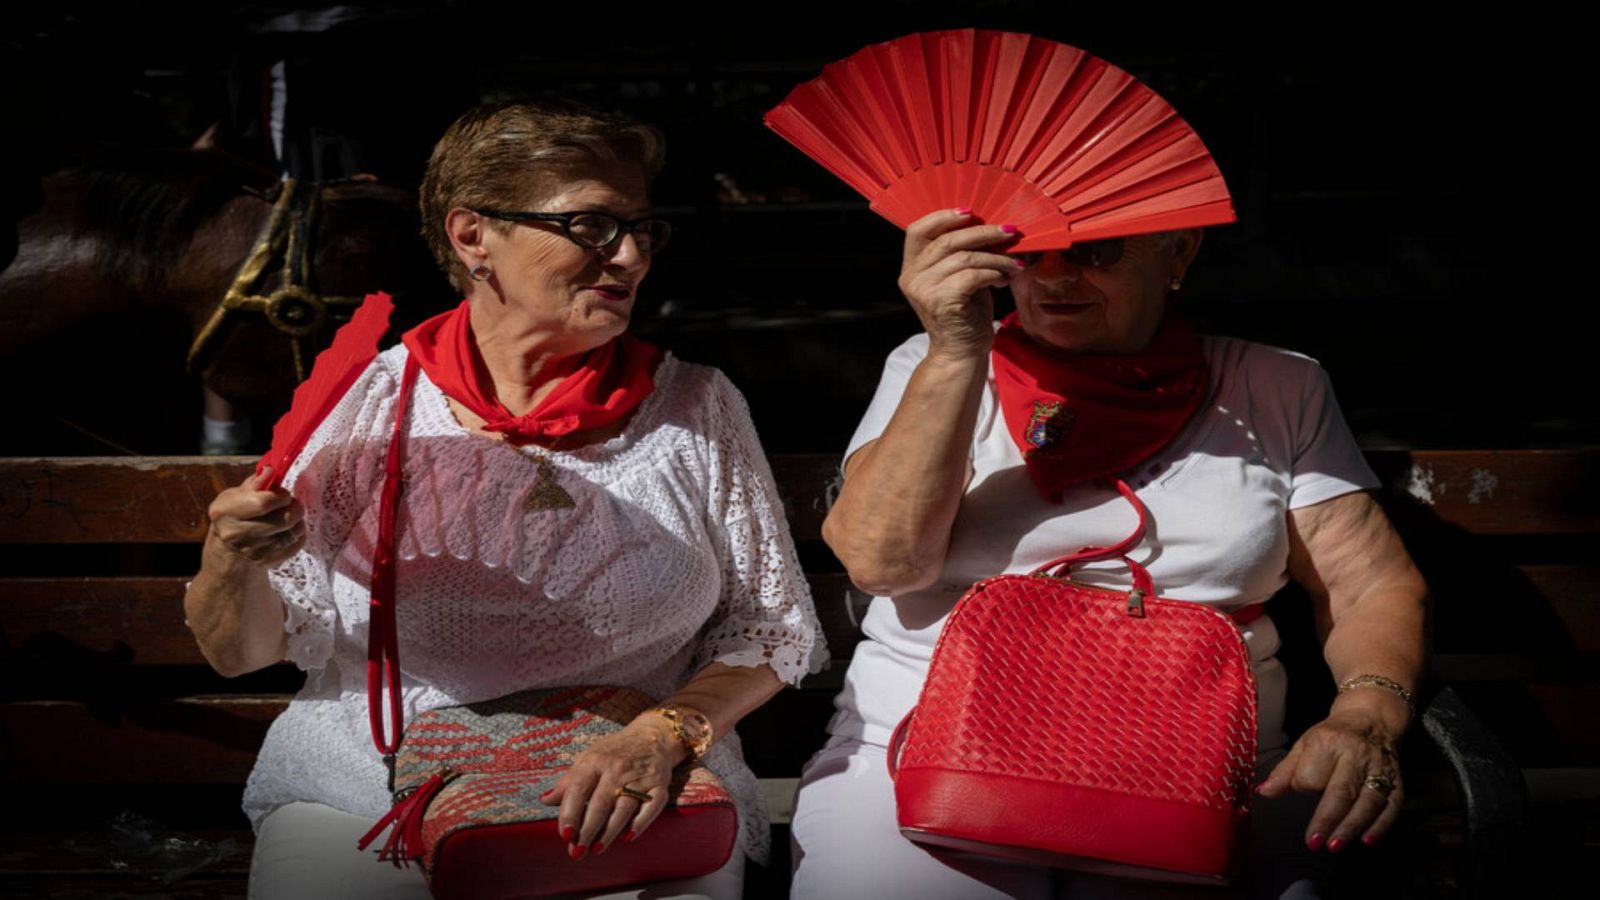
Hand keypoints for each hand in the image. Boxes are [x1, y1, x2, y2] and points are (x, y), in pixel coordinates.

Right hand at [205, 468, 305, 565]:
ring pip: (292, 533)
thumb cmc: (236, 514)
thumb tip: (271, 471)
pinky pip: (295, 545)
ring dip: (298, 522)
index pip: (263, 503)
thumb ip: (256, 483)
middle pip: (283, 520)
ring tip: (290, 517)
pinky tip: (288, 531)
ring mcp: (250, 551)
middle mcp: (234, 533)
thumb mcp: (237, 495)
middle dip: (295, 508)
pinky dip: (298, 536)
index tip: (283, 494)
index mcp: (224, 511)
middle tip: (293, 505)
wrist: (228, 551)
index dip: (281, 496)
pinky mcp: (265, 562)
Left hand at [540, 713, 685, 858]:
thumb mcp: (589, 758)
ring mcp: (639, 778)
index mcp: (595, 762)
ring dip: (609, 832)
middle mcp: (617, 769)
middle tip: (576, 852)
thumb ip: (569, 781)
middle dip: (587, 830)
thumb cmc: (616, 751)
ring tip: (596, 849)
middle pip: (600, 804)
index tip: (564, 835)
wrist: (653, 736)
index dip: (570, 813)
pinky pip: (651, 807)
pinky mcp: (659, 786)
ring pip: (623, 809)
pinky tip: (628, 837)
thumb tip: (545, 800)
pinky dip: (640, 823)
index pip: (578, 790)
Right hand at [897, 208, 1021, 360]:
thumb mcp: (957, 277)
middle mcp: (912, 277)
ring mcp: (924, 290)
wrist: (961, 352)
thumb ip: (959, 254)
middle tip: (1009, 231)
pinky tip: (1003, 279)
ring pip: (965, 258)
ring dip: (996, 258)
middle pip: (947, 240)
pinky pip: (973, 276)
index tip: (971, 213)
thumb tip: (989, 226)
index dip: (943, 216)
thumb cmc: (964, 313)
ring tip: (1013, 263)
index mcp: (912, 267)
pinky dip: (993, 273)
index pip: (917, 230)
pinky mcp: (941, 302)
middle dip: (983, 233)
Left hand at [1255, 702, 1404, 852]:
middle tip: (1314, 842)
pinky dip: (1381, 825)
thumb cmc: (1332, 735)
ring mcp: (1380, 768)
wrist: (1372, 719)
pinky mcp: (1397, 780)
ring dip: (1351, 827)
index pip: (1312, 774)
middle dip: (1326, 820)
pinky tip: (1368, 840)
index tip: (1302, 790)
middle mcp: (1356, 755)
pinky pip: (1392, 806)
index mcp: (1329, 742)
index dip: (1303, 786)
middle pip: (1341, 792)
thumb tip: (1263, 793)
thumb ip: (1284, 771)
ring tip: (1334, 846)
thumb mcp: (1304, 744)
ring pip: (1367, 802)